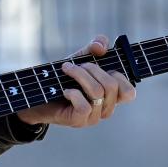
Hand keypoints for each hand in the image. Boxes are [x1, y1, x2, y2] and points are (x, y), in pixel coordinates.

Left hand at [16, 35, 135, 127]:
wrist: (38, 93)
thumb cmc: (62, 77)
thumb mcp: (80, 58)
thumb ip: (94, 47)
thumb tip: (101, 46)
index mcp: (111, 95)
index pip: (129, 92)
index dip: (120, 76)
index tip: (104, 65)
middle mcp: (106, 108)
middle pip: (112, 86)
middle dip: (92, 69)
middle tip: (77, 65)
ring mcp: (94, 117)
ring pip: (97, 93)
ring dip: (80, 75)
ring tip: (66, 70)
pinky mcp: (80, 121)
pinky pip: (84, 106)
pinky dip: (73, 93)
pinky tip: (64, 90)